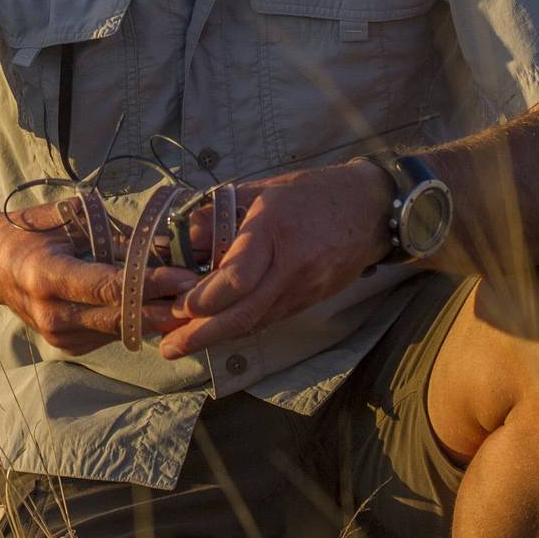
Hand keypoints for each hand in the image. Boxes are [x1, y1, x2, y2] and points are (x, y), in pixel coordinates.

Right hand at [0, 198, 200, 355]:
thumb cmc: (28, 233)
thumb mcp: (64, 220)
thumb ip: (110, 233)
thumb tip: (161, 242)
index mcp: (46, 276)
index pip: (107, 286)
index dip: (149, 284)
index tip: (184, 277)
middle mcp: (51, 313)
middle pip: (120, 317)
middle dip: (164, 306)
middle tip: (202, 294)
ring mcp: (58, 336)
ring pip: (121, 330)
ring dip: (156, 316)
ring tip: (189, 297)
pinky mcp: (68, 347)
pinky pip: (111, 335)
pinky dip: (135, 321)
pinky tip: (158, 305)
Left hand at [157, 162, 393, 360]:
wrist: (370, 209)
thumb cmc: (313, 193)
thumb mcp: (262, 189)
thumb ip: (219, 212)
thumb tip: (182, 235)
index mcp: (275, 230)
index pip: (238, 277)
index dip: (205, 297)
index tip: (179, 304)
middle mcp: (291, 267)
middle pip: (244, 312)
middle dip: (203, 334)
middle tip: (169, 348)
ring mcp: (304, 288)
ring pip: (256, 322)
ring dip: (218, 337)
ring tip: (182, 345)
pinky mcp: (310, 300)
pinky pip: (270, 318)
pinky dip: (241, 327)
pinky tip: (217, 332)